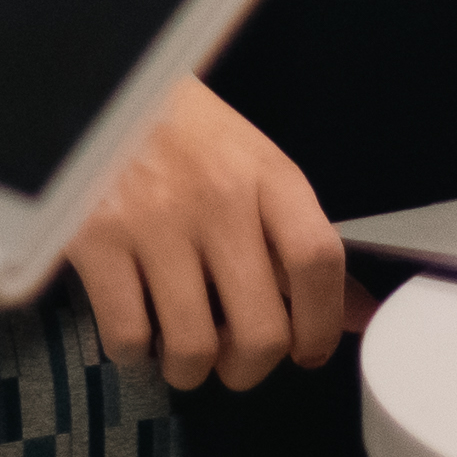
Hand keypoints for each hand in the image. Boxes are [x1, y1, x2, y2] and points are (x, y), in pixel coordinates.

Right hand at [66, 76, 349, 394]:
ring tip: (181, 351)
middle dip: (250, 369)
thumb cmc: (183, 131)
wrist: (99, 86)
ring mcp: (155, 222)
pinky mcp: (95, 240)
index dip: (322, 325)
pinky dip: (134, 351)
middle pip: (261, 328)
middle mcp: (218, 198)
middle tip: (235, 362)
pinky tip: (135, 327)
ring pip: (194, 347)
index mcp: (266, 174)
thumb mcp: (254, 166)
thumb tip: (360, 315)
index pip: (318, 262)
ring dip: (190, 370)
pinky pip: (128, 336)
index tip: (308, 351)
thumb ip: (300, 242)